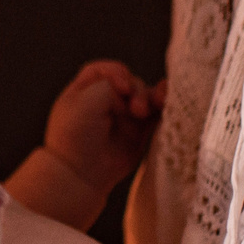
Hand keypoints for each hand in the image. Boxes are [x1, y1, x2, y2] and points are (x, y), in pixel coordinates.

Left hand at [42, 59, 164, 189]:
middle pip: (130, 83)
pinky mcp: (138, 132)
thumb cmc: (76, 135)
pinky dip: (163, 108)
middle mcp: (105, 101)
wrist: (81, 173)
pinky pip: (155, 115)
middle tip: (136, 109)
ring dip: (152, 97)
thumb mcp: (86, 99)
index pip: (106, 70)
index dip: (117, 73)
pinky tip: (167, 103)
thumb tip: (131, 92)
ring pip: (145, 96)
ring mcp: (123, 116)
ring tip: (154, 107)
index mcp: (85, 90)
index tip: (123, 87)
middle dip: (136, 90)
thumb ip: (110, 85)